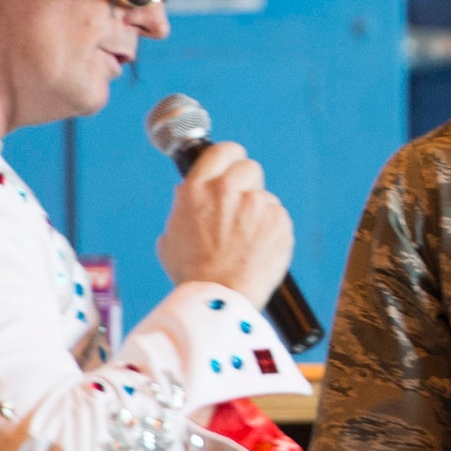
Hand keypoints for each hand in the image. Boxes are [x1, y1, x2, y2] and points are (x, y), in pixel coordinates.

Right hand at [157, 141, 293, 306]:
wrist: (219, 299)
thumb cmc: (192, 275)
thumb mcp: (171, 237)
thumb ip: (182, 209)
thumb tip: (186, 195)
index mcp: (198, 188)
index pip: (222, 151)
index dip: (231, 158)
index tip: (234, 166)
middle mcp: (228, 189)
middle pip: (249, 168)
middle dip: (248, 185)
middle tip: (242, 210)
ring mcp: (257, 204)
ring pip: (265, 197)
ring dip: (259, 214)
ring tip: (247, 243)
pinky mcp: (279, 221)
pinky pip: (279, 218)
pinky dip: (273, 231)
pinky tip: (259, 250)